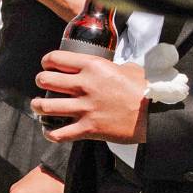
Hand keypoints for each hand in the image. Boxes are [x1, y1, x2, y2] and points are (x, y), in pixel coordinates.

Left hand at [31, 48, 145, 145]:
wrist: (154, 115)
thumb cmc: (144, 91)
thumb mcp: (128, 69)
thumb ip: (112, 66)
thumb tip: (110, 66)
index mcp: (93, 66)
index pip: (56, 58)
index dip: (47, 62)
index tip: (47, 66)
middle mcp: (85, 85)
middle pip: (45, 80)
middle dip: (40, 82)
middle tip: (44, 85)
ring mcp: (84, 108)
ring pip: (45, 106)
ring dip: (38, 106)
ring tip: (39, 106)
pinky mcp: (87, 128)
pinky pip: (58, 134)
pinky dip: (50, 133)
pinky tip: (50, 130)